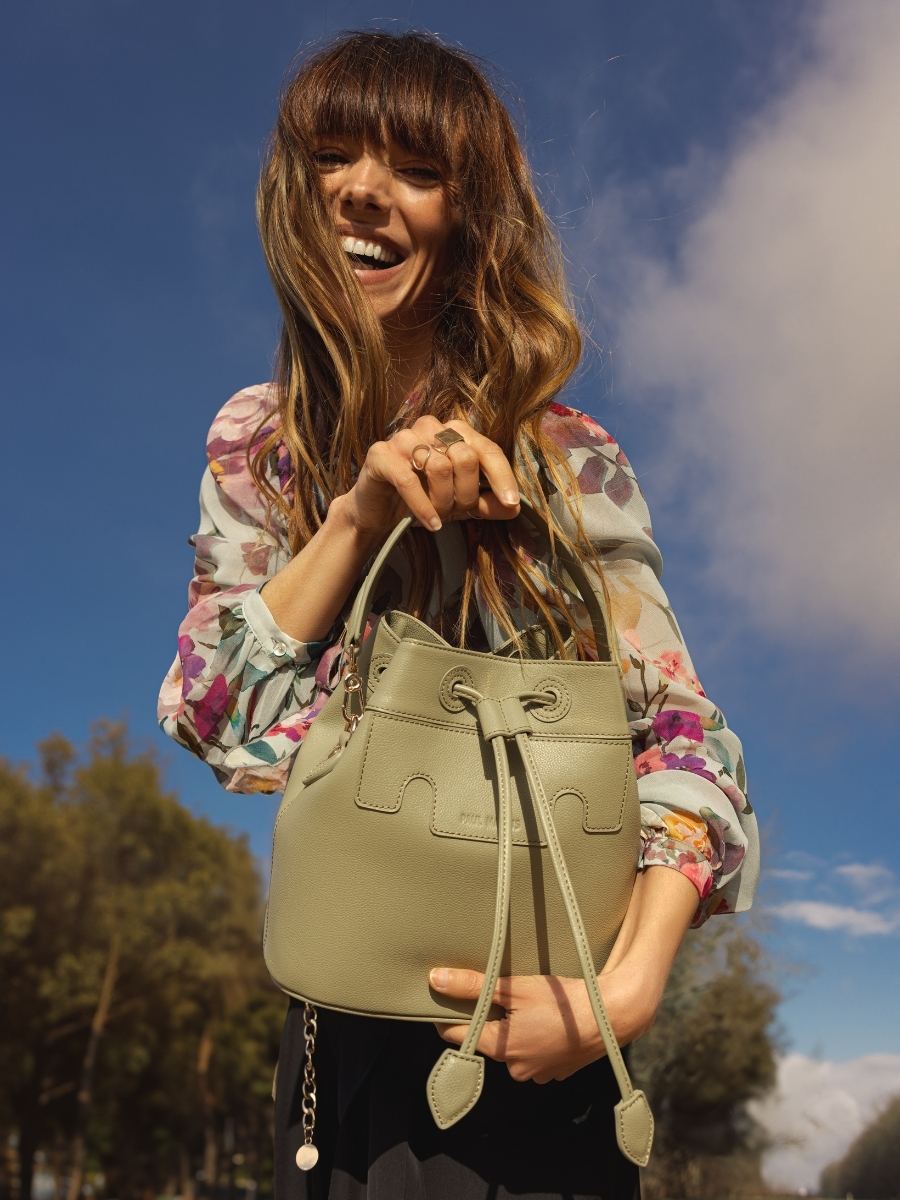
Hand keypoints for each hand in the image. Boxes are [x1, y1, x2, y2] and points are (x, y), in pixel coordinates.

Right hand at [341, 415, 521, 538]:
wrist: (378, 512)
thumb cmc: (423, 499)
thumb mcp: (461, 503)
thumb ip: (487, 504)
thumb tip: (514, 507)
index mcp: (454, 431)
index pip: (487, 448)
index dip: (502, 476)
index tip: (510, 502)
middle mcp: (431, 426)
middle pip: (464, 457)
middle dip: (465, 494)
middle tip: (455, 511)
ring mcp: (404, 437)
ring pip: (439, 467)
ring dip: (442, 501)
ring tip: (438, 515)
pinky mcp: (381, 454)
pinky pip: (409, 480)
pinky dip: (423, 507)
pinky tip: (430, 524)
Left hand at [429, 965, 656, 1084]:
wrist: (610, 1017)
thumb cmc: (561, 1001)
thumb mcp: (513, 987)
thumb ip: (472, 986)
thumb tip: (434, 980)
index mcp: (501, 1049)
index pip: (457, 1036)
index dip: (447, 1016)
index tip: (443, 999)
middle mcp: (516, 1069)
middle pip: (487, 1041)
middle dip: (488, 1019)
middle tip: (497, 994)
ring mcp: (538, 1074)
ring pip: (512, 1048)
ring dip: (513, 1029)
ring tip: (526, 1005)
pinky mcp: (557, 1071)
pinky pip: (534, 1054)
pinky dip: (534, 1038)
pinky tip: (545, 1020)